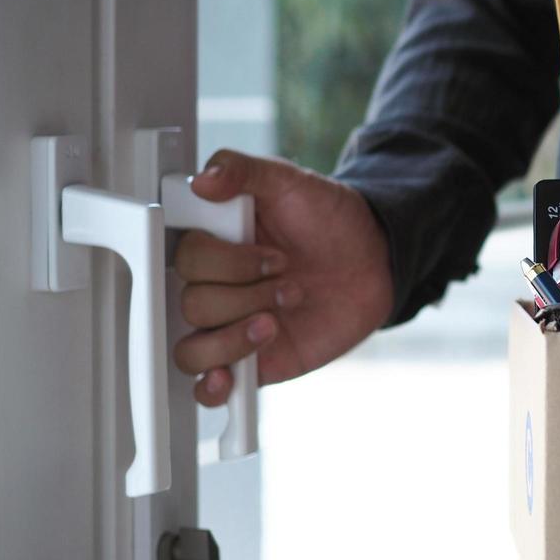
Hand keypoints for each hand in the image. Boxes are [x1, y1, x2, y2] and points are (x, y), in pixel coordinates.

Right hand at [172, 149, 393, 404]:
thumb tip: (204, 179)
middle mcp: (215, 287)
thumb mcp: (291, 182)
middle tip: (287, 274)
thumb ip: (246, 172)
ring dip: (236, 335)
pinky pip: (209, 388)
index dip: (223, 259)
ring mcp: (230, 326)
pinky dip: (212, 387)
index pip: (183, 257)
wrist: (376, 260)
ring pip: (192, 349)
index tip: (263, 249)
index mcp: (214, 243)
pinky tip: (229, 376)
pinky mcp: (251, 362)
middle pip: (190, 303)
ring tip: (278, 317)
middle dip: (246, 290)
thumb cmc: (330, 220)